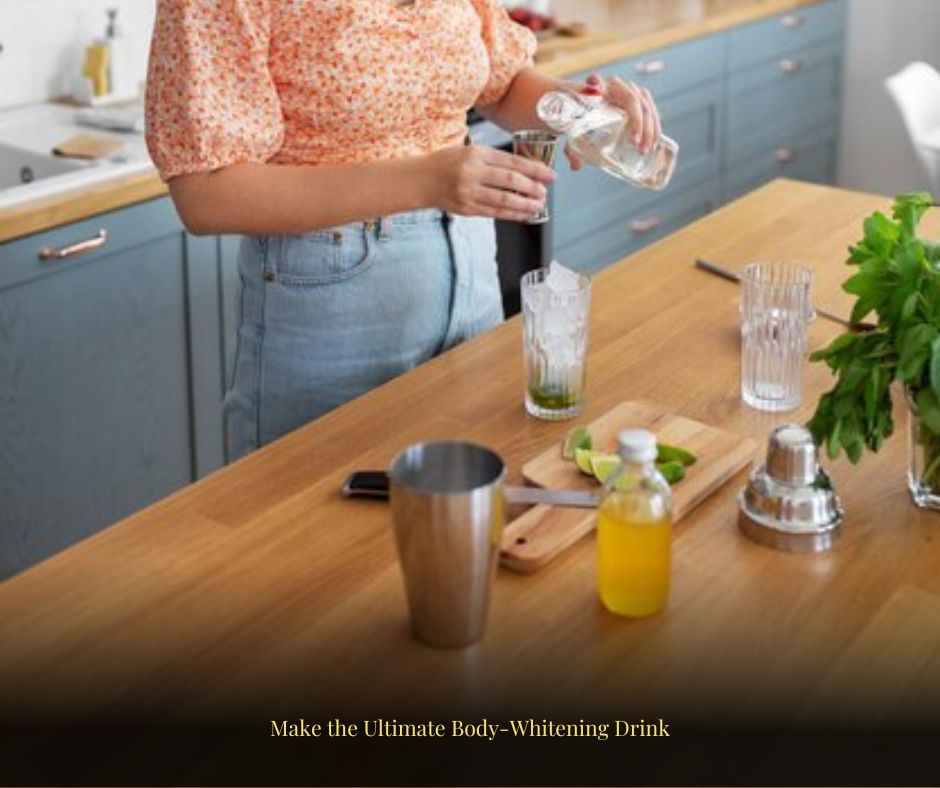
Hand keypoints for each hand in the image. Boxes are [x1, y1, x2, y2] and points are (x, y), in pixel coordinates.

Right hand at [420, 144, 554, 221]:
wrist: (421, 179)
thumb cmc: (448, 163)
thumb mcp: (470, 151)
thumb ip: (494, 159)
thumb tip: (525, 169)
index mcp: (476, 154)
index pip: (512, 162)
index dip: (534, 170)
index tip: (550, 175)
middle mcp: (472, 173)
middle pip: (510, 182)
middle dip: (532, 188)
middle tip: (544, 192)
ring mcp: (468, 193)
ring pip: (503, 201)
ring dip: (524, 205)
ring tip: (538, 205)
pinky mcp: (466, 209)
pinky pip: (494, 213)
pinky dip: (511, 214)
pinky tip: (523, 214)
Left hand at [564, 74, 662, 171]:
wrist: (594, 109)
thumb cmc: (584, 121)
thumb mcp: (576, 132)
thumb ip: (572, 148)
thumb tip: (576, 166)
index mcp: (599, 87)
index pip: (598, 82)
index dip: (597, 84)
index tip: (596, 89)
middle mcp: (618, 85)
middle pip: (632, 100)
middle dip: (637, 122)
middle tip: (635, 144)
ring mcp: (633, 92)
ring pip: (646, 107)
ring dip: (649, 129)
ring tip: (645, 149)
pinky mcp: (642, 102)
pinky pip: (652, 112)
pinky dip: (655, 127)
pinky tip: (655, 142)